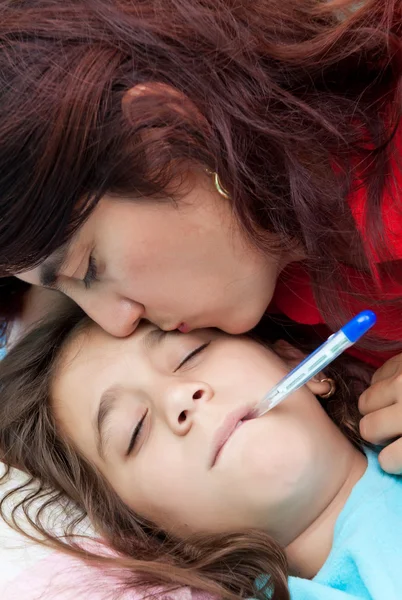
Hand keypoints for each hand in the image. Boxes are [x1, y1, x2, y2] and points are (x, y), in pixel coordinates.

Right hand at [359, 353, 401, 473]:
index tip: (395, 456)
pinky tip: (398, 390)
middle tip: (393, 432)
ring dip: (377, 408)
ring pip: (366, 401)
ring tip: (394, 408)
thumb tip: (387, 459)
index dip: (391, 461)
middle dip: (379, 434)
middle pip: (369, 429)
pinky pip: (376, 378)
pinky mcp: (401, 360)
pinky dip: (384, 387)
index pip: (387, 460)